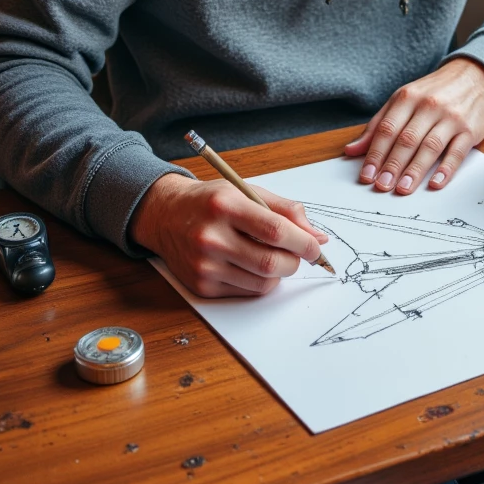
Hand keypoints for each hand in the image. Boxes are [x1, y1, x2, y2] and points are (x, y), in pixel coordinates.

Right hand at [131, 172, 327, 296]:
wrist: (166, 215)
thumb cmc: (211, 201)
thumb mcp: (246, 192)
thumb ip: (285, 211)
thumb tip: (318, 237)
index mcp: (225, 205)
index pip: (275, 230)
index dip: (303, 242)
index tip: (314, 247)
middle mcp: (211, 237)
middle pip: (270, 262)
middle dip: (294, 262)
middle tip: (297, 255)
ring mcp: (204, 265)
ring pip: (262, 282)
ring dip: (278, 274)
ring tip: (272, 257)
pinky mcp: (201, 285)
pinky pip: (247, 291)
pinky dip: (260, 282)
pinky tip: (251, 265)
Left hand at [344, 58, 483, 193]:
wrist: (472, 77)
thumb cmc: (433, 93)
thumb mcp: (402, 101)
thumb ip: (378, 126)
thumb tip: (351, 150)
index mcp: (407, 98)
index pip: (387, 129)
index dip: (375, 154)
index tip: (367, 175)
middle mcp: (429, 106)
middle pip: (407, 139)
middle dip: (393, 165)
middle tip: (382, 186)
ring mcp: (451, 118)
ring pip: (430, 146)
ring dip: (415, 170)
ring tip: (403, 189)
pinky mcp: (470, 130)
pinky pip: (457, 151)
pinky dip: (446, 169)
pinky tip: (436, 183)